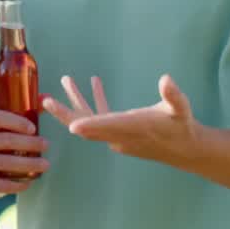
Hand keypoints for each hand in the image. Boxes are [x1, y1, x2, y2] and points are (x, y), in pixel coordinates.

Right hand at [0, 108, 48, 194]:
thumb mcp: (1, 122)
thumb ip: (24, 110)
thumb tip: (47, 97)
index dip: (16, 122)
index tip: (33, 128)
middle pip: (6, 141)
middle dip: (30, 143)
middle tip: (47, 144)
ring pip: (7, 163)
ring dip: (29, 164)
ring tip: (46, 164)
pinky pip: (2, 184)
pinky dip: (19, 183)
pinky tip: (31, 180)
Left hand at [50, 75, 201, 166]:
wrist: (184, 149)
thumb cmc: (183, 126)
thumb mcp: (181, 109)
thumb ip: (173, 96)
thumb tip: (167, 79)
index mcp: (133, 127)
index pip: (108, 127)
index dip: (90, 126)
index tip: (72, 126)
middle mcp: (120, 134)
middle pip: (87, 126)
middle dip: (66, 113)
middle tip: (46, 101)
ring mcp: (116, 135)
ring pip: (90, 120)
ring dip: (77, 101)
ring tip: (66, 79)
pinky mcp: (118, 133)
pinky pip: (101, 118)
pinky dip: (96, 102)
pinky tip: (95, 82)